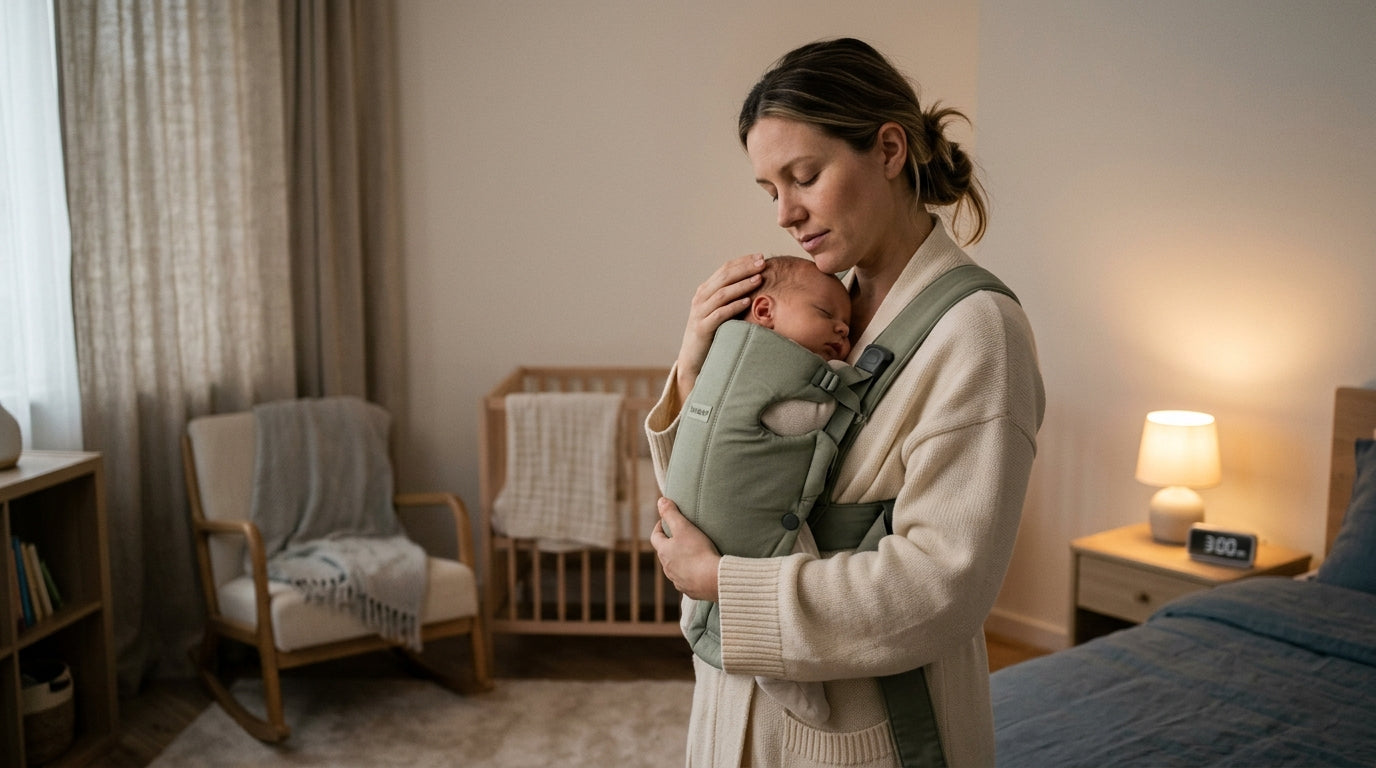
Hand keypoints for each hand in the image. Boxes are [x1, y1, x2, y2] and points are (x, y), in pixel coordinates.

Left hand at [650, 497, 720, 601]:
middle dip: (670, 544)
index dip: (659, 527)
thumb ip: (671, 513)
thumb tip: (660, 501)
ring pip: (675, 568)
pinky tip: (699, 572)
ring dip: (679, 560)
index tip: (665, 522)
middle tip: (680, 536)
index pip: (655, 537)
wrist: (712, 579)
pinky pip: (687, 580)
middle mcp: (667, 568)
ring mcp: (678, 580)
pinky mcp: (690, 590)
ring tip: (691, 554)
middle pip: (665, 553)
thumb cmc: (698, 552)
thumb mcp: (684, 527)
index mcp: (664, 552)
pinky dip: (690, 574)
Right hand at [675, 254, 765, 395]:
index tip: (761, 257)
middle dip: (745, 268)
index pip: (725, 269)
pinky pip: (719, 314)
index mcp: (705, 290)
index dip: (743, 261)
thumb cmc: (713, 333)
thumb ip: (732, 297)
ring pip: (722, 294)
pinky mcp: (702, 328)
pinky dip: (734, 306)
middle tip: (763, 263)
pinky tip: (747, 301)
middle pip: (724, 277)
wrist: (693, 358)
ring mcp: (700, 313)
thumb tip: (757, 282)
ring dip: (742, 285)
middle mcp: (701, 298)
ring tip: (758, 279)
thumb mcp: (720, 310)